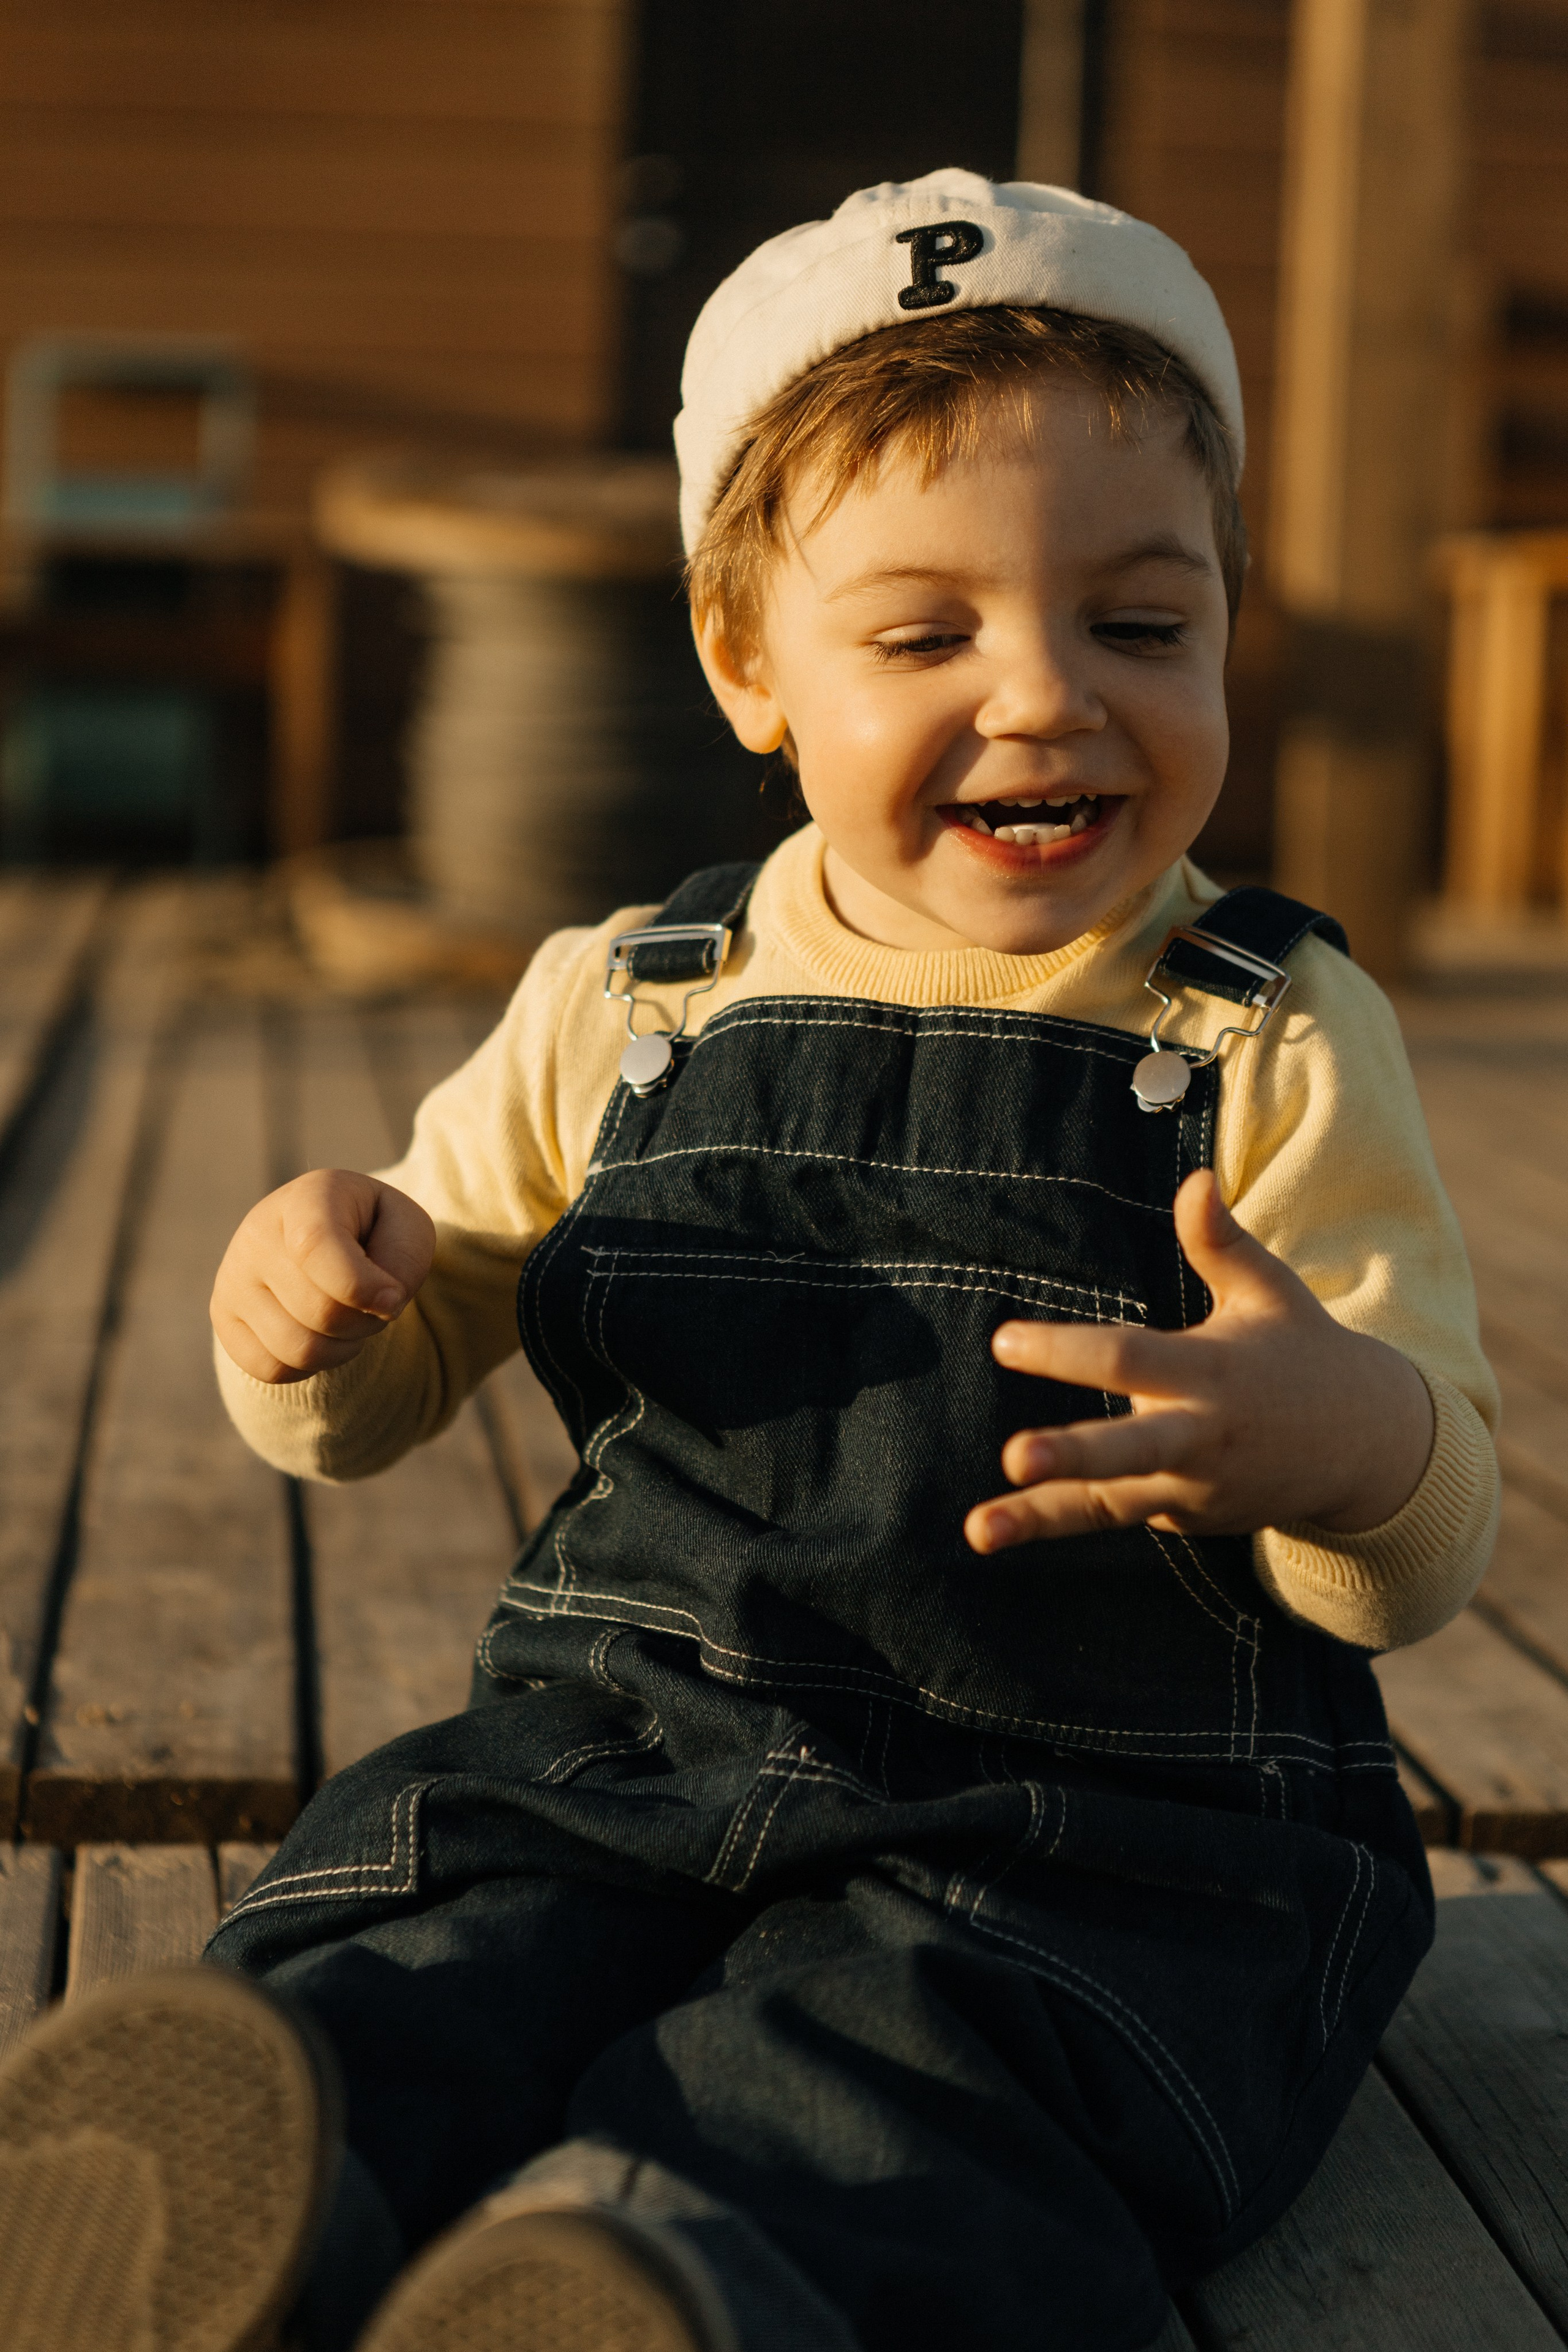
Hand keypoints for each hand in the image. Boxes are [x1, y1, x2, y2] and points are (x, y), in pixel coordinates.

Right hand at [211, 1169, 435, 1384]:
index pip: (315, 1246)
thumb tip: (383, 1304)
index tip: (394, 1299)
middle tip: (373, 1304)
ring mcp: (233, 1277)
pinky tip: (319, 1336)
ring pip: (298, 1349)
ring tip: (349, 1320)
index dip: (361, 1286)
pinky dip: (309, 1367)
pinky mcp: (223, 1316)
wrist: (325, 1240)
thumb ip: (404, 1259)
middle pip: (321, 1311)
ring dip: (342, 1348)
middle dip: (366, 1321)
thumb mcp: (406, 1229)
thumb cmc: (373, 1232)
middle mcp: (256, 1234)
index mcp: (304, 1198)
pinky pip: (271, 1370)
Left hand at [965, 1169, 1434, 1552]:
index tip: (1003, 1342)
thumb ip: (1222, 1241)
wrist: (1366, 1447)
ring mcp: (1195, 1489)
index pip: (1128, 1359)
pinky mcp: (1187, 1519)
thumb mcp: (1270, 1291)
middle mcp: (1202, 1438)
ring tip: (980, 1532)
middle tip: (1012, 1458)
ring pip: (1109, 1504)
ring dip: (1041, 1519)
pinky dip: (1073, 1504)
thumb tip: (1198, 1177)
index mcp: (1213, 1374)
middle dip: (1070, 1455)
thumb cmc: (1303, 1352)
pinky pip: (1122, 1506)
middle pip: (1126, 1448)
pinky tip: (1026, 1508)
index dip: (1064, 1351)